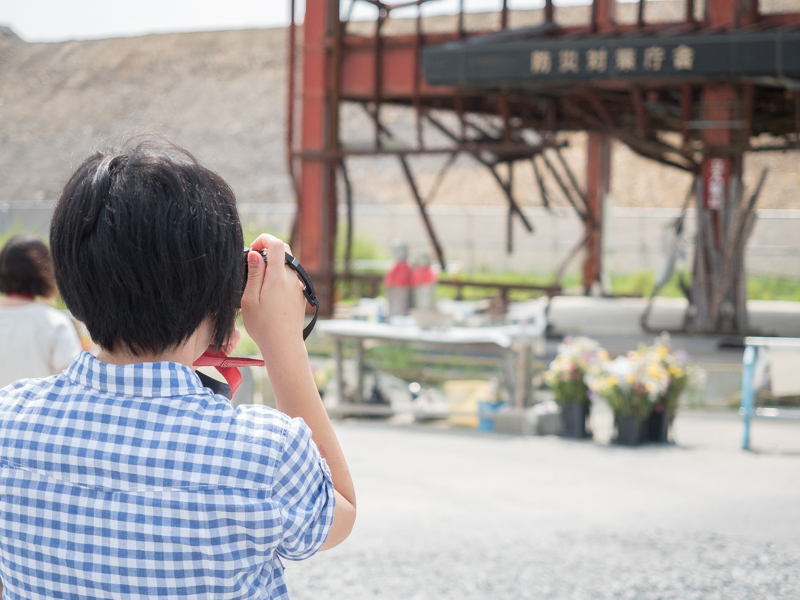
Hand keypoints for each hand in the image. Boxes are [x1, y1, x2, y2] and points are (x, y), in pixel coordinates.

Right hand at [241, 234, 306, 354]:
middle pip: (284, 252)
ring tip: (259, 282)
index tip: (253, 248)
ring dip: (274, 265)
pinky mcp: (300, 294)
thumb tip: (255, 254)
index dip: (264, 239)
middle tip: (253, 265)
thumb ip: (254, 274)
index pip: (277, 244)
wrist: (284, 346)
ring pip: (287, 265)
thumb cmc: (263, 326)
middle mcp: (292, 279)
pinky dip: (279, 277)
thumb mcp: (250, 300)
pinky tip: (269, 293)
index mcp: (279, 277)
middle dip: (268, 251)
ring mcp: (298, 286)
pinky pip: (290, 278)